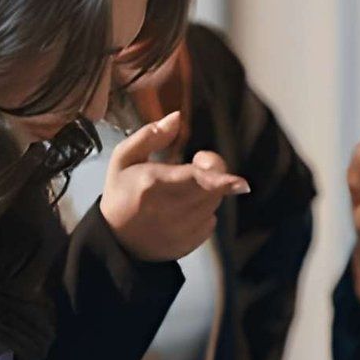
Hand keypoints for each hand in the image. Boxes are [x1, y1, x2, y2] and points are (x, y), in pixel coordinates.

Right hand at [99, 111, 248, 262]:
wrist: (117, 241)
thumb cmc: (121, 193)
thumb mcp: (124, 159)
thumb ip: (149, 136)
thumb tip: (177, 117)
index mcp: (153, 183)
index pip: (195, 179)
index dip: (220, 179)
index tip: (241, 182)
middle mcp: (170, 209)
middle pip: (212, 189)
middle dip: (213, 173)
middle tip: (195, 164)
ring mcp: (182, 230)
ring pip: (213, 204)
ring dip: (207, 192)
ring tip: (182, 190)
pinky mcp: (190, 243)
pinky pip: (210, 221)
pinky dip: (203, 212)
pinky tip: (182, 210)